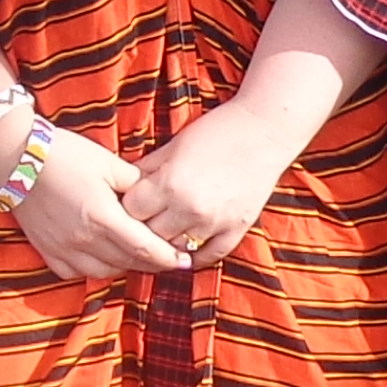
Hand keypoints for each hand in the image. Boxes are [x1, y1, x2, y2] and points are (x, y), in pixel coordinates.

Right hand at [3, 125, 191, 282]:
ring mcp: (64, 249)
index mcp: (103, 217)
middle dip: (152, 263)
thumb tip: (157, 198)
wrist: (17, 156)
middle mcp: (84, 240)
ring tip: (137, 256)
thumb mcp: (108, 163)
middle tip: (169, 257)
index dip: (168, 257)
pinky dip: (95, 268)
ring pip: (105, 272)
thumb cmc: (65, 154)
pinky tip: (103, 256)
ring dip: (125, 267)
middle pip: (128, 263)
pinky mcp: (48, 251)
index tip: (185, 260)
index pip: (144, 248)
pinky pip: (77, 273)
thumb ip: (136, 184)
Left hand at [121, 98, 313, 266]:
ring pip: (175, 249)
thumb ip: (146, 169)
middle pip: (149, 235)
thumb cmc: (216, 131)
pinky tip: (186, 247)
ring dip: (167, 241)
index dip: (126, 206)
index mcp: (170, 183)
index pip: (131, 211)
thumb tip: (121, 186)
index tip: (129, 202)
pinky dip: (194, 256)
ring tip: (163, 230)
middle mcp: (190, 208)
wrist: (265, 129)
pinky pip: (207, 257)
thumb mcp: (174, 145)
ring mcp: (215, 223)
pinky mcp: (236, 230)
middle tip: (142, 220)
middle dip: (143, 226)